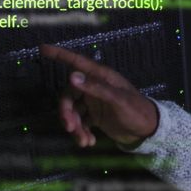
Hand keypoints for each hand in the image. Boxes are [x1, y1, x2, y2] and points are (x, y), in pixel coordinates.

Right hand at [40, 44, 158, 147]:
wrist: (148, 131)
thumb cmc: (136, 110)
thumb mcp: (117, 100)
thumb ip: (95, 88)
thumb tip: (71, 76)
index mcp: (102, 77)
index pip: (78, 62)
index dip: (60, 54)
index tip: (42, 48)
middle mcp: (95, 87)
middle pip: (69, 95)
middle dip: (66, 112)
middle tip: (70, 127)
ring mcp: (94, 102)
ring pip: (73, 112)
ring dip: (75, 127)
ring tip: (84, 142)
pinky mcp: (95, 116)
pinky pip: (80, 122)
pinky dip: (81, 132)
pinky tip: (89, 142)